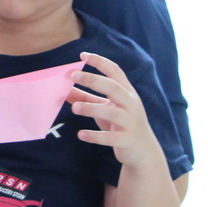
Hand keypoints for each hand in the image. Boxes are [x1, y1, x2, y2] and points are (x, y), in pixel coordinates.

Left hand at [68, 53, 163, 169]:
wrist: (143, 151)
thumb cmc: (120, 124)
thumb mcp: (105, 108)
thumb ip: (86, 98)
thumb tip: (64, 90)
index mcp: (127, 93)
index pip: (115, 72)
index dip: (100, 62)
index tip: (83, 55)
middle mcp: (131, 104)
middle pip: (114, 87)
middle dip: (94, 80)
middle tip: (73, 75)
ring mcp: (131, 122)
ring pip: (112, 112)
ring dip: (92, 108)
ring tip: (75, 108)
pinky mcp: (127, 140)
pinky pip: (111, 137)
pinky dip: (96, 136)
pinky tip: (81, 134)